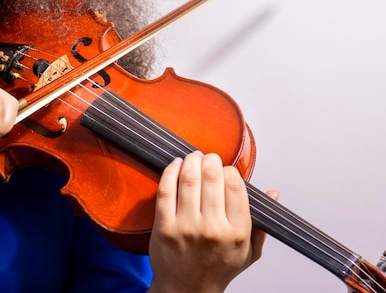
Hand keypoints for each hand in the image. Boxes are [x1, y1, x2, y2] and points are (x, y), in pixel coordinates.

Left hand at [148, 151, 277, 292]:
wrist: (187, 289)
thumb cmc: (218, 268)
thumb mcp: (249, 252)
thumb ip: (262, 222)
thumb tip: (273, 194)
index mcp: (236, 232)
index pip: (236, 186)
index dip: (231, 170)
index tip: (227, 169)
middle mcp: (212, 228)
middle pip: (212, 177)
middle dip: (210, 160)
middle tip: (208, 158)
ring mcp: (186, 227)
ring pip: (189, 180)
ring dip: (191, 161)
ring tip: (193, 157)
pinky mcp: (164, 226)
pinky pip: (166, 190)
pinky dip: (170, 172)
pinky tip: (175, 165)